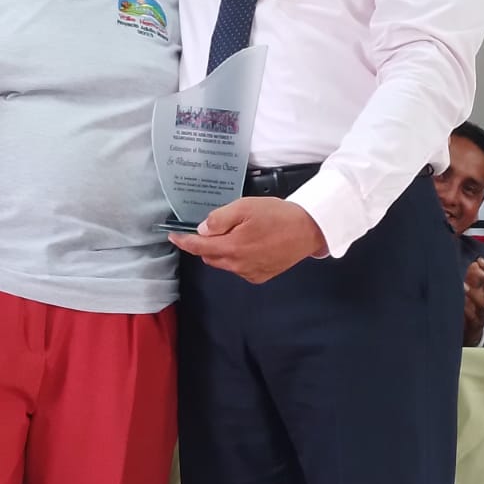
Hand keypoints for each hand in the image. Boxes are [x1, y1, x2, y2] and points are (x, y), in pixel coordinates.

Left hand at [169, 197, 326, 283]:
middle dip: (208, 243)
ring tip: (242, 232)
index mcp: (232, 248)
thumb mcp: (245, 207)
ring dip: (224, 250)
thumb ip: (220, 219)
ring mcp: (250, 273)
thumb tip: (203, 229)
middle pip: (210, 256)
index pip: (199, 248)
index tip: (174, 236)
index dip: (184, 242)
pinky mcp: (261, 276)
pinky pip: (240, 267)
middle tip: (220, 225)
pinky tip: (253, 243)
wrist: (309, 229)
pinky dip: (238, 257)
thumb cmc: (278, 215)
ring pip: (225, 263)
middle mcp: (238, 265)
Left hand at [463, 256, 483, 345]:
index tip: (480, 260)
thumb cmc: (471, 311)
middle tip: (477, 269)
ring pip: (483, 305)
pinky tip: (460, 303)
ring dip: (474, 293)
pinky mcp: (473, 326)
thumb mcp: (473, 294)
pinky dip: (466, 310)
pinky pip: (472, 318)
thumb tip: (474, 264)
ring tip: (463, 285)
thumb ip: (473, 279)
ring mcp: (481, 316)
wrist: (469, 336)